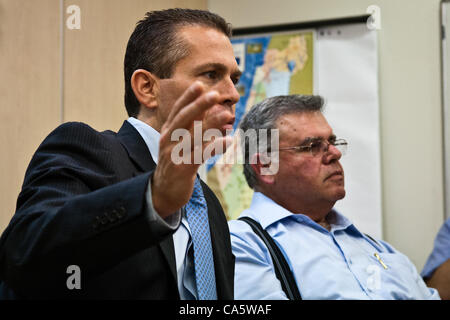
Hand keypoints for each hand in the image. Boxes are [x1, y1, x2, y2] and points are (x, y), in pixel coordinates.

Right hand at [151, 81, 231, 217]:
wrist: (163, 193)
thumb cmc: (175, 164)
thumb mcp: (178, 143)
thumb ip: (189, 128)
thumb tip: (207, 110)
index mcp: (167, 132)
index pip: (177, 111)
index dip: (187, 97)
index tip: (199, 84)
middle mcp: (168, 141)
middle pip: (183, 119)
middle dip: (199, 105)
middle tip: (214, 94)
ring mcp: (174, 155)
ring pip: (193, 136)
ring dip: (211, 124)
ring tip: (226, 114)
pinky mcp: (182, 169)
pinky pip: (201, 155)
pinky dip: (215, 146)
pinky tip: (229, 141)